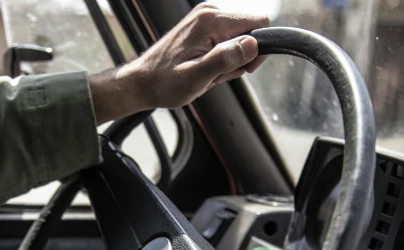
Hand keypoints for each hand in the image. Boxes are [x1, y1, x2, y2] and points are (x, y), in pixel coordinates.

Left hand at [91, 2, 269, 123]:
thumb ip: (225, 60)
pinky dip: (222, 57)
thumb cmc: (165, 83)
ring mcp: (206, 17)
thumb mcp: (196, 78)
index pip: (260, 23)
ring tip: (208, 71)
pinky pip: (228, 39)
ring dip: (231, 60)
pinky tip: (206, 66)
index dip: (258, 50)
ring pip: (241, 37)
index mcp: (211, 20)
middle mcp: (210, 11)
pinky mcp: (204, 25)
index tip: (242, 69)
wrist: (143, 82)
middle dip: (242, 57)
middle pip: (252, 30)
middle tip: (217, 73)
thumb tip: (252, 44)